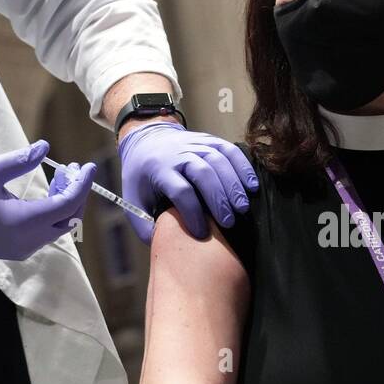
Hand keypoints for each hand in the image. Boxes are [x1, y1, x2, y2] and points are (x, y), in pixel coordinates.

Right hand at [0, 141, 93, 260]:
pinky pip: (48, 232)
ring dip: (65, 202)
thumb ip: (19, 161)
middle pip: (69, 219)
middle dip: (76, 192)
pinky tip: (48, 193)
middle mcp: (29, 240)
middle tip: (72, 168)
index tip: (88, 165)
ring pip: (60, 227)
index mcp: (23, 222)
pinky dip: (54, 213)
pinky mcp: (20, 250)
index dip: (81, 184)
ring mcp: (25, 249)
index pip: (66, 205)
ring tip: (61, 176)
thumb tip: (46, 148)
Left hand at [117, 122, 257, 242]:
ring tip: (242, 208)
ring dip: (233, 185)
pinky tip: (252, 186)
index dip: (192, 213)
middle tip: (229, 223)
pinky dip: (243, 166)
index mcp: (158, 168)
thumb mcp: (132, 198)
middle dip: (218, 199)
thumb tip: (161, 245)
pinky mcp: (209, 139)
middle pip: (203, 173)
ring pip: (218, 160)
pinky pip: (229, 149)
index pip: (180, 190)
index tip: (201, 233)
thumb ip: (143, 224)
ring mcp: (194, 143)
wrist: (146, 138)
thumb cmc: (141, 175)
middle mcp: (177, 153)